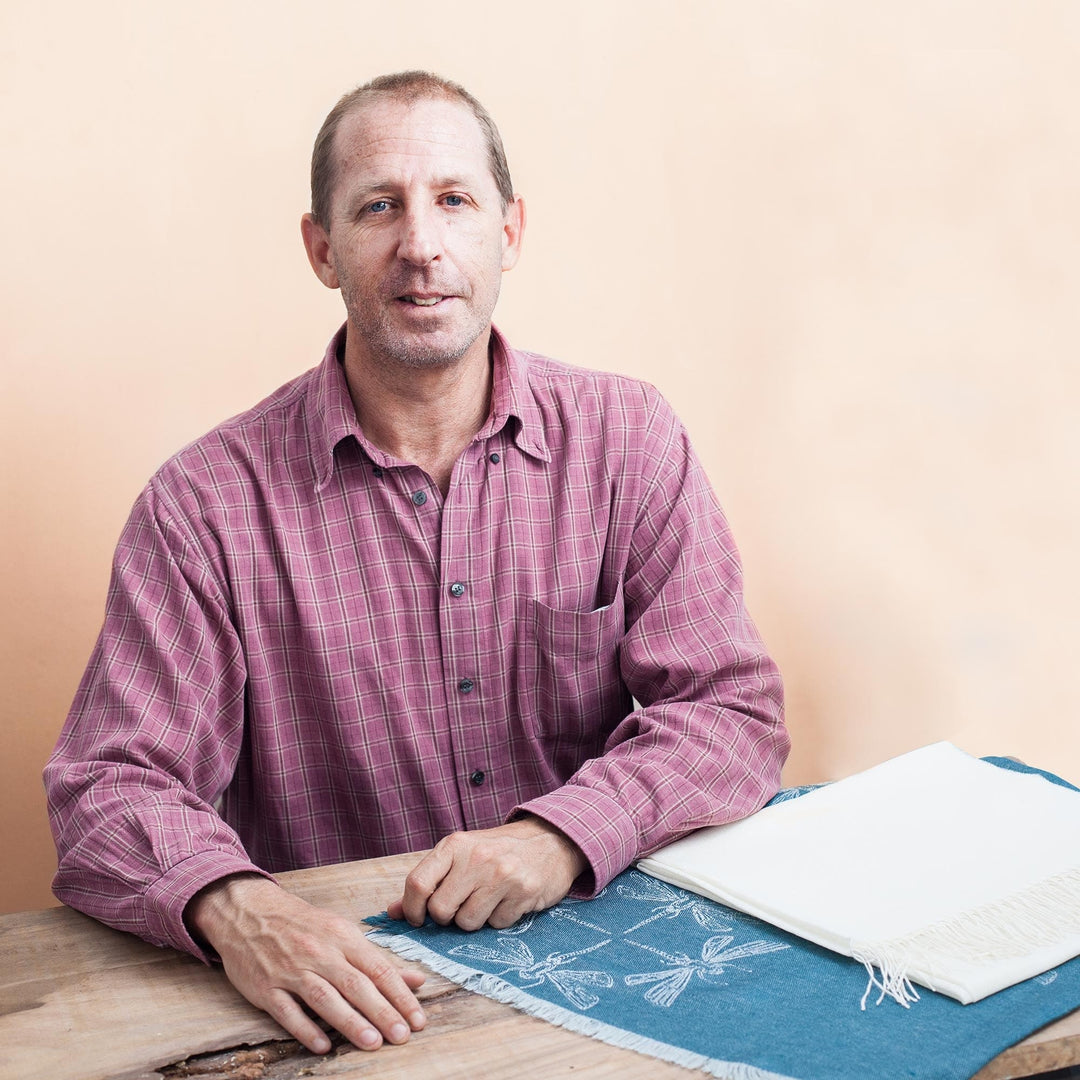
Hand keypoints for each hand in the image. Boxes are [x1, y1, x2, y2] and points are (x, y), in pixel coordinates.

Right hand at [186, 874, 425, 1053]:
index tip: (418, 1017)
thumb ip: (376, 959)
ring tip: (373, 1042)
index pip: (378, 968)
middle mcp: (319, 952)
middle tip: (403, 1035)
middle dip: (382, 1011)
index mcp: (342, 936)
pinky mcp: (266, 988)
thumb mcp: (341, 932)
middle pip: (356, 985)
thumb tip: (416, 980)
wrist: (248, 912)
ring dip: (350, 1022)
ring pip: (325, 998)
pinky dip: (305, 1029)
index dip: (400, 994)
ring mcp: (291, 970)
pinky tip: (323, 1046)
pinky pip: (287, 1012)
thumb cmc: (301, 924)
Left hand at [387, 815, 587, 930]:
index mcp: (455, 845)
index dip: (412, 909)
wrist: (551, 840)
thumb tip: (392, 912)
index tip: (418, 918)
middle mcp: (476, 858)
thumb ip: (428, 881)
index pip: (417, 883)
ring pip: (467, 923)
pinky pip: (496, 925)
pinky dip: (499, 919)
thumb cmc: (498, 850)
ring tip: (488, 899)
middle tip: (461, 905)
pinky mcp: (524, 892)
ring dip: (474, 920)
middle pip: (440, 911)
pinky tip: (508, 900)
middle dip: (447, 917)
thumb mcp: (460, 856)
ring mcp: (502, 875)